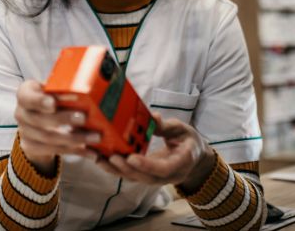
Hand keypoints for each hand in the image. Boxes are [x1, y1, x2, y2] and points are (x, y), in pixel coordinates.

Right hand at [14, 80, 100, 174]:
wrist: (40, 120)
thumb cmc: (53, 98)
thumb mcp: (55, 89)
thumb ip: (66, 87)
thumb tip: (91, 86)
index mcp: (26, 93)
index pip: (26, 96)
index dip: (39, 101)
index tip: (53, 103)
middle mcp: (21, 113)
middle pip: (40, 119)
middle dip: (63, 119)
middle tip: (83, 118)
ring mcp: (25, 132)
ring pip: (49, 138)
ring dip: (75, 138)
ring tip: (95, 137)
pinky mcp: (33, 147)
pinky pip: (55, 151)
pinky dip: (76, 151)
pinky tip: (92, 152)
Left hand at [95, 113, 215, 190]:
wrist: (194, 158)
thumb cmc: (188, 140)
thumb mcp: (182, 129)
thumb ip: (167, 126)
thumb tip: (152, 117)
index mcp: (182, 162)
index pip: (164, 168)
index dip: (147, 165)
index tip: (132, 157)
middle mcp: (169, 175)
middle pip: (146, 178)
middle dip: (127, 169)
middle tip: (111, 157)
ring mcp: (158, 179)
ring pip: (136, 179)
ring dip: (117, 171)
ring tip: (100, 159)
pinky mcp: (148, 176)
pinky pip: (132, 176)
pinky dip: (117, 170)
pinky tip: (102, 160)